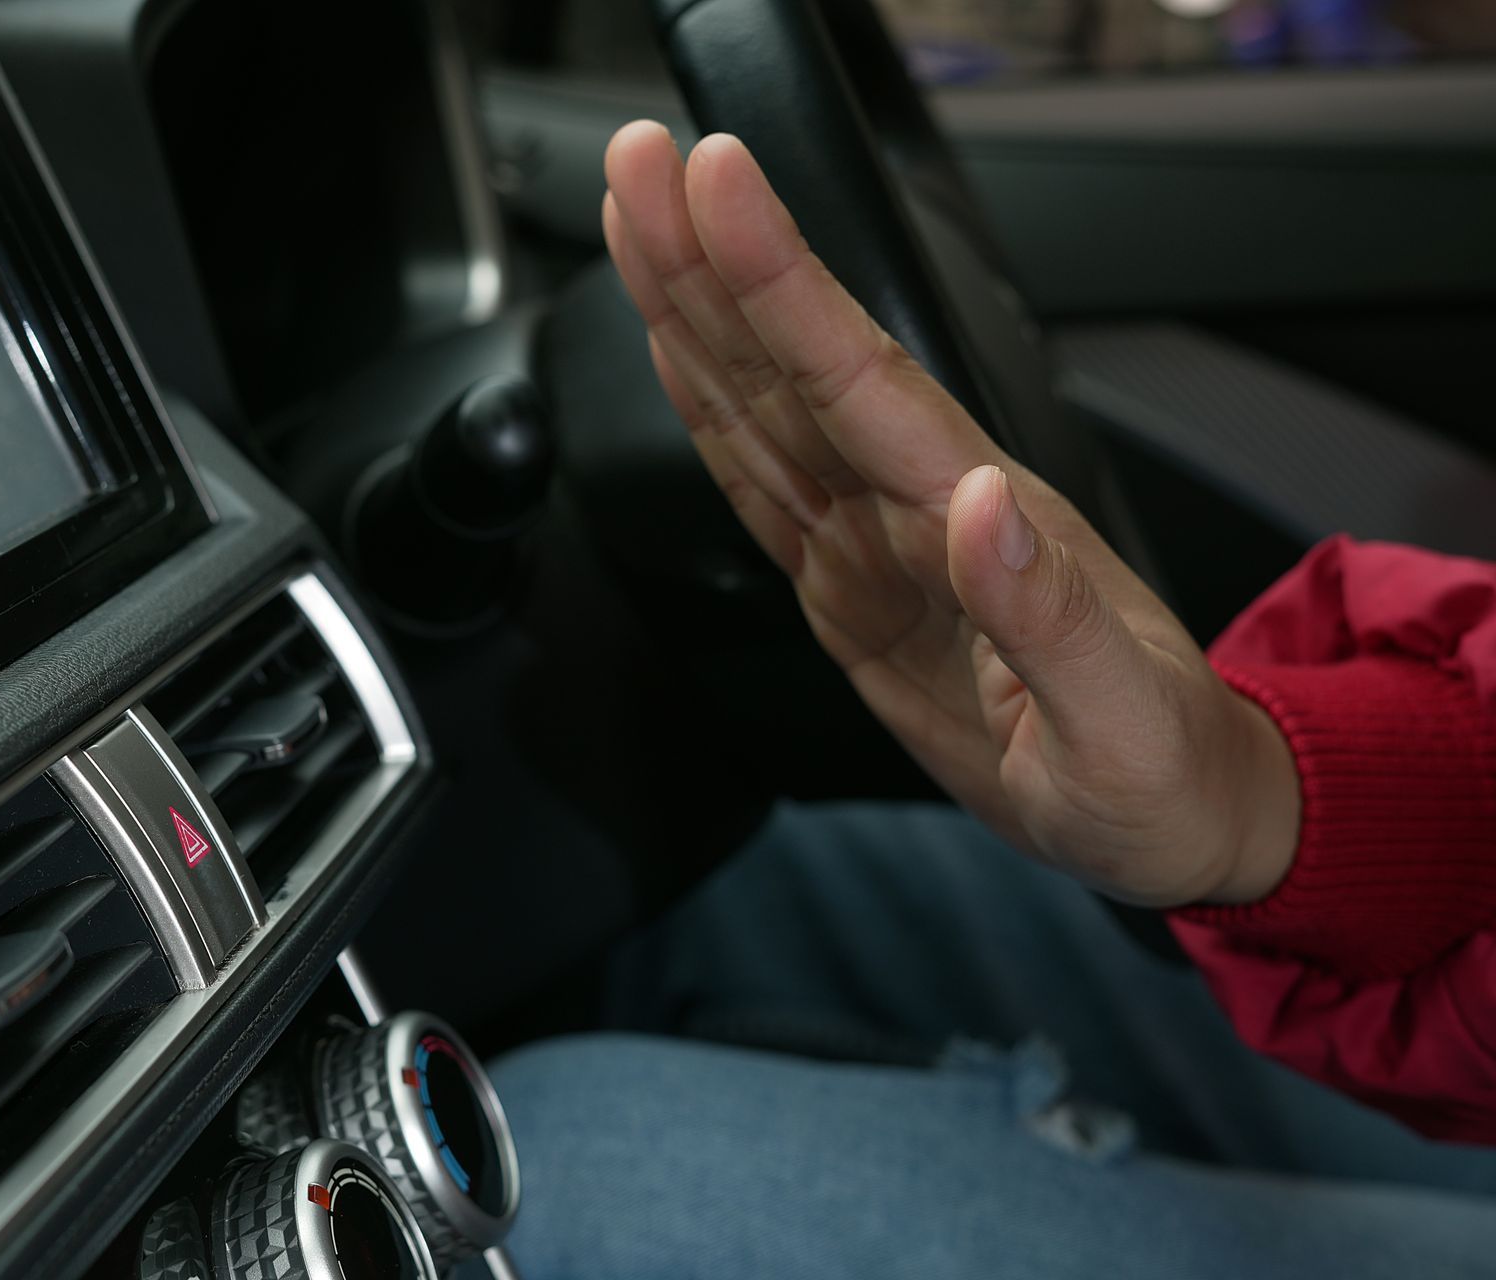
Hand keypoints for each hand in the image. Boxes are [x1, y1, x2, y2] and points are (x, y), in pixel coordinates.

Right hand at [602, 122, 1299, 906]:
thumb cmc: (1157, 768)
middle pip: (791, 362)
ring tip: (636, 220)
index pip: (859, 377)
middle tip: (638, 160)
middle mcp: (916, 505)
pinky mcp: (848, 585)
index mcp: (977, 517)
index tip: (720, 185)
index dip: (781, 281)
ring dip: (695, 311)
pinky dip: (710, 415)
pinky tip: (678, 356)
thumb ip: (1049, 615)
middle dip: (709, 258)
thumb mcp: (1122, 719)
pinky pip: (765, 486)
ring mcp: (875, 541)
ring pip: (763, 406)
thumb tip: (978, 507)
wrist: (1169, 808)